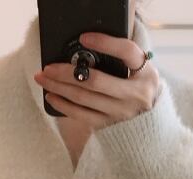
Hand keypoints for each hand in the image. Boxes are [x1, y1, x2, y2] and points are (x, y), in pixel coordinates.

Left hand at [32, 31, 159, 129]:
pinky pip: (81, 115)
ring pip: (84, 98)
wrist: (149, 126)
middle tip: (48, 66)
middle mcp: (134, 95)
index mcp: (146, 74)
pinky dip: (63, 105)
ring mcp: (120, 113)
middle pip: (95, 80)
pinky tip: (52, 96)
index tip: (84, 37)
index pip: (126, 52)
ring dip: (59, 87)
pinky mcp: (109, 125)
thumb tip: (88, 43)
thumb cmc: (139, 89)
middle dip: (67, 72)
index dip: (105, 42)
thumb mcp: (141, 71)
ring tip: (43, 78)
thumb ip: (122, 58)